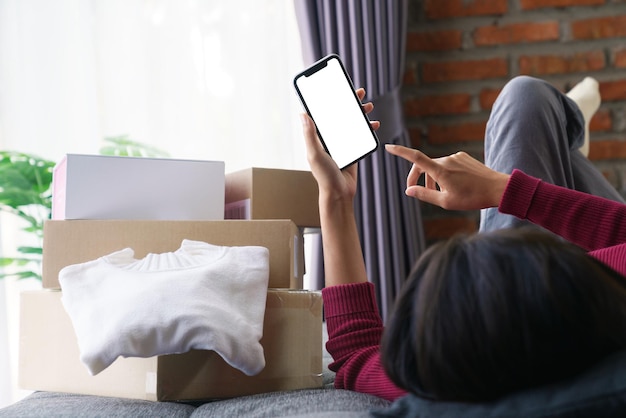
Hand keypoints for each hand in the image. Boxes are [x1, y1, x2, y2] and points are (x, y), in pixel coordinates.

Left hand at [301, 88, 375, 286]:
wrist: (340, 194)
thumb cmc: (324, 176)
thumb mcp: (315, 153)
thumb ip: (310, 134)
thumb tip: (303, 113)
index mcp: (318, 136)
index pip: (323, 112)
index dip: (329, 98)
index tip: (338, 87)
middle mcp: (329, 138)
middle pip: (339, 114)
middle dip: (349, 102)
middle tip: (358, 92)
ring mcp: (342, 144)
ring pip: (352, 122)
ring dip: (360, 113)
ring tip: (369, 106)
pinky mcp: (353, 150)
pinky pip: (361, 135)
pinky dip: (368, 128)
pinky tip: (374, 124)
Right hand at [384, 145, 509, 210]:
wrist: (498, 189)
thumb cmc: (472, 198)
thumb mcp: (446, 202)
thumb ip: (425, 195)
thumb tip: (409, 190)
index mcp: (440, 170)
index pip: (415, 158)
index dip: (400, 152)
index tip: (388, 147)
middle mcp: (446, 160)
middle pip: (423, 165)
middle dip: (417, 177)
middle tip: (415, 191)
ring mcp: (456, 157)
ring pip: (436, 167)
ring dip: (432, 178)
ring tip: (440, 194)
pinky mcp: (464, 158)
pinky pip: (448, 165)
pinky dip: (444, 175)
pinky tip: (455, 187)